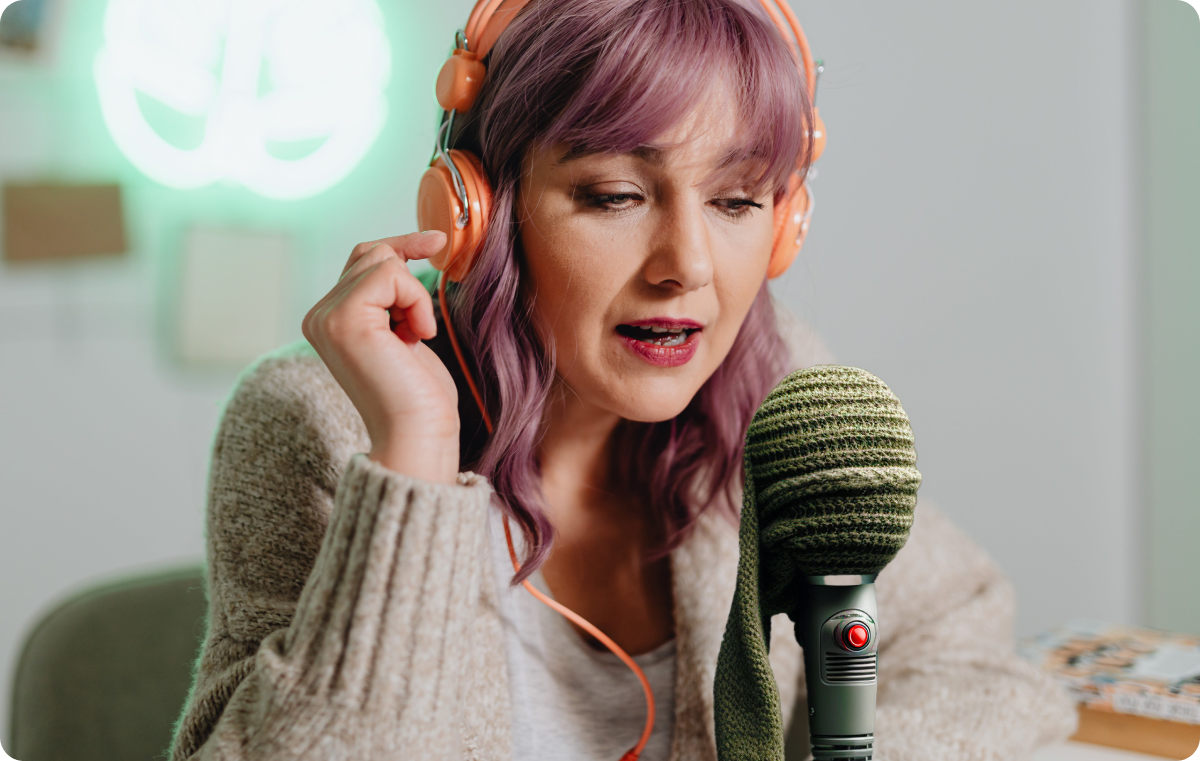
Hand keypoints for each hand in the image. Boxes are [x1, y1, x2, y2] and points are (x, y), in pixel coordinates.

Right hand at [303, 232, 459, 483]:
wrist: (418, 432)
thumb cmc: (420, 393)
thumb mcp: (404, 331)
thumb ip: (391, 297)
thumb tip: (404, 251)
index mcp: (329, 319)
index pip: (362, 260)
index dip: (401, 248)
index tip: (437, 242)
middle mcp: (319, 316)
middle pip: (370, 253)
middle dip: (409, 274)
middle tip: (421, 323)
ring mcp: (326, 317)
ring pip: (382, 261)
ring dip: (414, 296)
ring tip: (415, 336)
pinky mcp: (343, 319)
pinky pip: (390, 274)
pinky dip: (415, 301)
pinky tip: (416, 337)